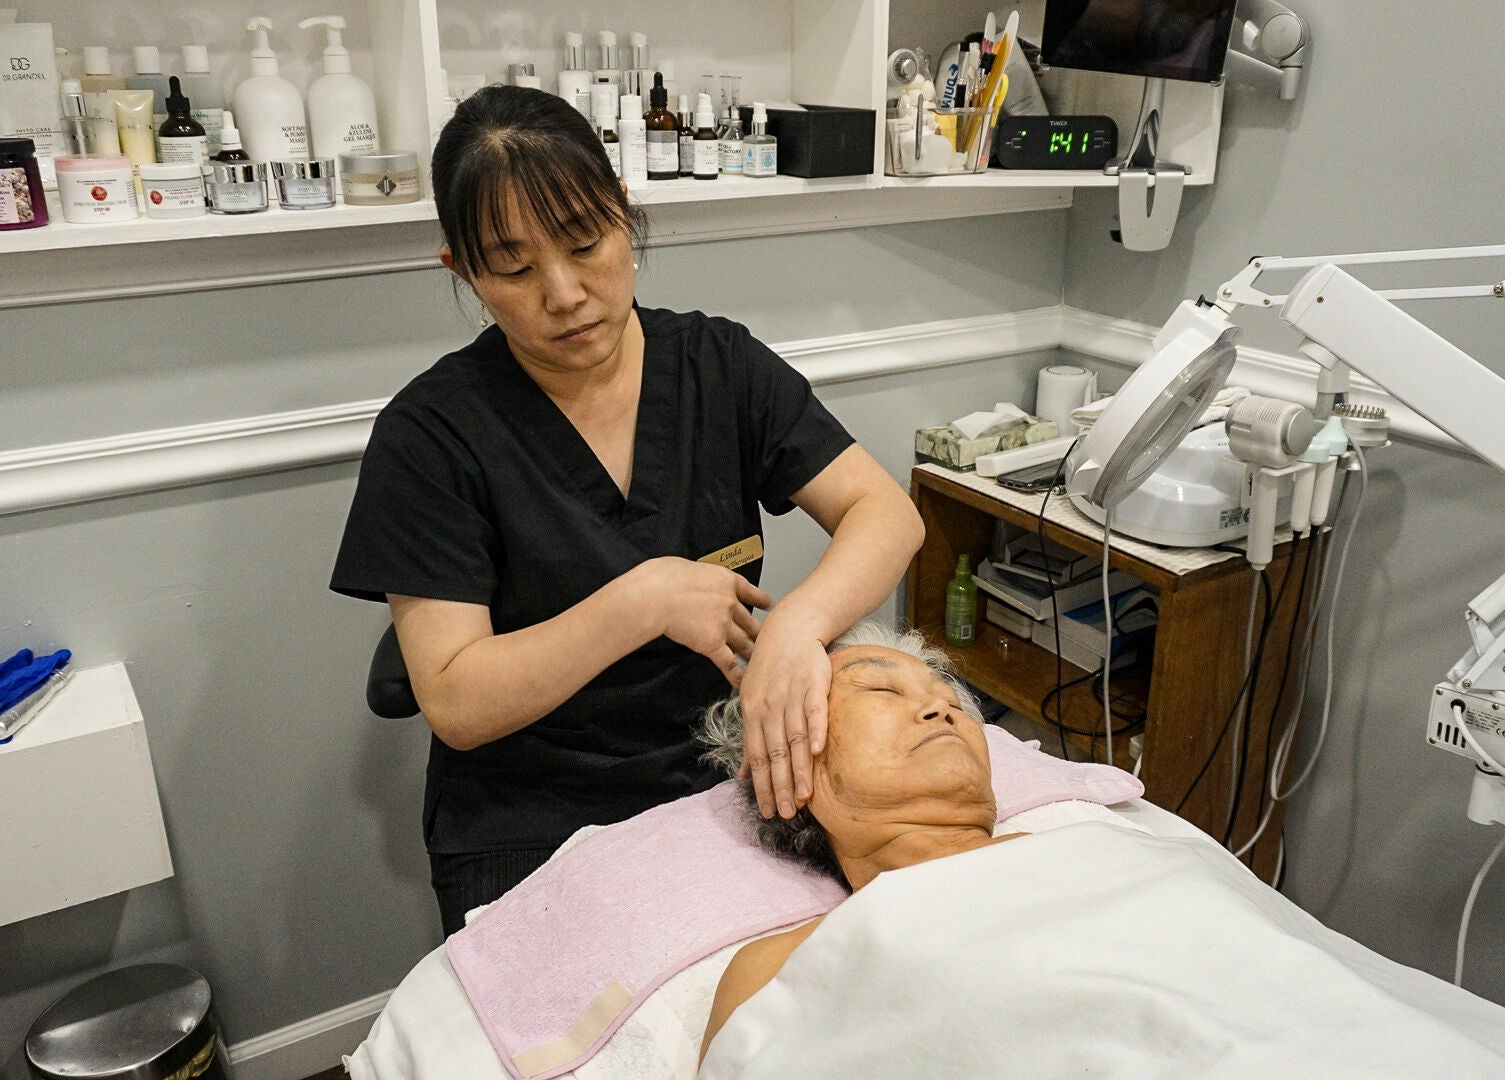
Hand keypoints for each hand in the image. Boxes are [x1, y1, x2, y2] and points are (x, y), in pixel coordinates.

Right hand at [635, 557, 770, 686]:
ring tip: (759, 663)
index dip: (761, 601)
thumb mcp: (689, 566)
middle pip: (750, 622)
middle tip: (764, 640)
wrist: (656, 594)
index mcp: (726, 581)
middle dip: (758, 633)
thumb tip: (693, 581)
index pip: (751, 593)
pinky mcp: (712, 644)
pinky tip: (742, 682)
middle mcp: (730, 604)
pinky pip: (729, 663)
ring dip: (752, 655)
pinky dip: (737, 675)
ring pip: (745, 644)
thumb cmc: (664, 577)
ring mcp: (724, 626)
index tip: (768, 605)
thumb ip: (700, 578)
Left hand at [736, 618, 831, 819]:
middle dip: (780, 786)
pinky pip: (815, 711)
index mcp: (752, 713)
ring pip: (794, 738)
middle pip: (775, 752)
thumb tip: (743, 776)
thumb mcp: (751, 700)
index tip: (767, 811)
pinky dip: (816, 730)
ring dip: (799, 769)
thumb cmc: (770, 668)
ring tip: (803, 797)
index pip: (756, 756)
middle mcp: (770, 707)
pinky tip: (817, 751)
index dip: (762, 785)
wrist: (790, 629)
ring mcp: (791, 696)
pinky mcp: (814, 684)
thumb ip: (750, 739)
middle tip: (785, 814)